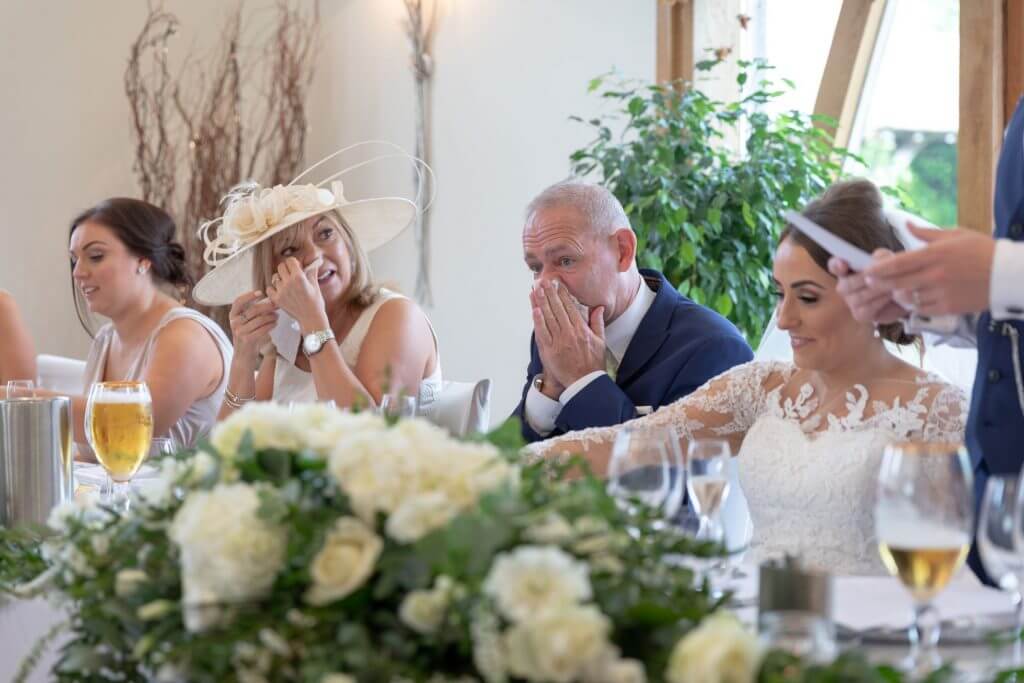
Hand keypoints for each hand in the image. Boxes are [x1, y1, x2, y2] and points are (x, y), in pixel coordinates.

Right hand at [229, 291, 278, 368]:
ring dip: (271, 316)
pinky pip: (262, 329)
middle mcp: (234, 322)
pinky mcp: (247, 340)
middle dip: (267, 306)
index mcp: (233, 315)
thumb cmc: (249, 336)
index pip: (238, 301)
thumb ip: (254, 311)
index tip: (260, 292)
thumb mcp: (247, 323)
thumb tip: (270, 299)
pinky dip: (271, 325)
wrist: (244, 357)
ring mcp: (239, 332)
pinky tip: (275, 324)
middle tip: (277, 305)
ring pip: (259, 320)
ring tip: (277, 316)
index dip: (249, 296)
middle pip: (252, 310)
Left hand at [266, 257, 326, 329]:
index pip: (290, 261)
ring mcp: (281, 291)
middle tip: (291, 275)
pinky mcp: (277, 299)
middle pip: (280, 267)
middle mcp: (288, 282)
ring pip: (274, 277)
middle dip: (286, 268)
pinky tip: (280, 291)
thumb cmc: (316, 302)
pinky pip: (269, 289)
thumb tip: (315, 262)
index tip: (296, 267)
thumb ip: (312, 271)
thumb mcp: (315, 285)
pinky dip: (273, 289)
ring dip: (280, 279)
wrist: (311, 318)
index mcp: (299, 277)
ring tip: (286, 284)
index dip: (293, 263)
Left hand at [530, 279, 605, 389]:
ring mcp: (558, 342)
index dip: (562, 294)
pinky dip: (538, 321)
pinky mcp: (550, 351)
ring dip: (541, 303)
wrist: (585, 383)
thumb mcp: (601, 341)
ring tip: (536, 290)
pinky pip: (542, 333)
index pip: (570, 307)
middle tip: (543, 281)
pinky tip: (534, 310)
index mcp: (582, 330)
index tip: (557, 283)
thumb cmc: (593, 364)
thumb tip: (598, 308)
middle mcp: (569, 334)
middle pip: (557, 309)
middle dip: (549, 294)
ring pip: (548, 318)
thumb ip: (598, 323)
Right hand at [828, 253, 908, 323]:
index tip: (843, 264)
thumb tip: (876, 259)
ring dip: (876, 290)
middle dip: (862, 279)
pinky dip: (880, 301)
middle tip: (879, 275)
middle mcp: (844, 286)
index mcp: (846, 269)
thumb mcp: (889, 260)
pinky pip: (866, 309)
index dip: (836, 265)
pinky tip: (890, 295)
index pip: (834, 266)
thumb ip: (881, 256)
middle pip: (845, 285)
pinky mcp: (860, 314)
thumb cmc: (891, 274)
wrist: (903, 295)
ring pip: (856, 298)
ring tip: (890, 285)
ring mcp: (850, 301)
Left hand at [862, 225, 996, 316]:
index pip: (900, 263)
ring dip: (897, 295)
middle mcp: (936, 274)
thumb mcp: (956, 235)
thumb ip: (927, 234)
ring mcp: (941, 293)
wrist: (1008, 275)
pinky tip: (912, 299)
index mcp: (936, 254)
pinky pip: (920, 309)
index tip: (867, 271)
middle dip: (880, 284)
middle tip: (870, 283)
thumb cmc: (982, 251)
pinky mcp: (947, 308)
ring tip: (894, 290)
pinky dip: (913, 305)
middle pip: (897, 283)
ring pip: (907, 298)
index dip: (880, 269)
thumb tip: (907, 224)